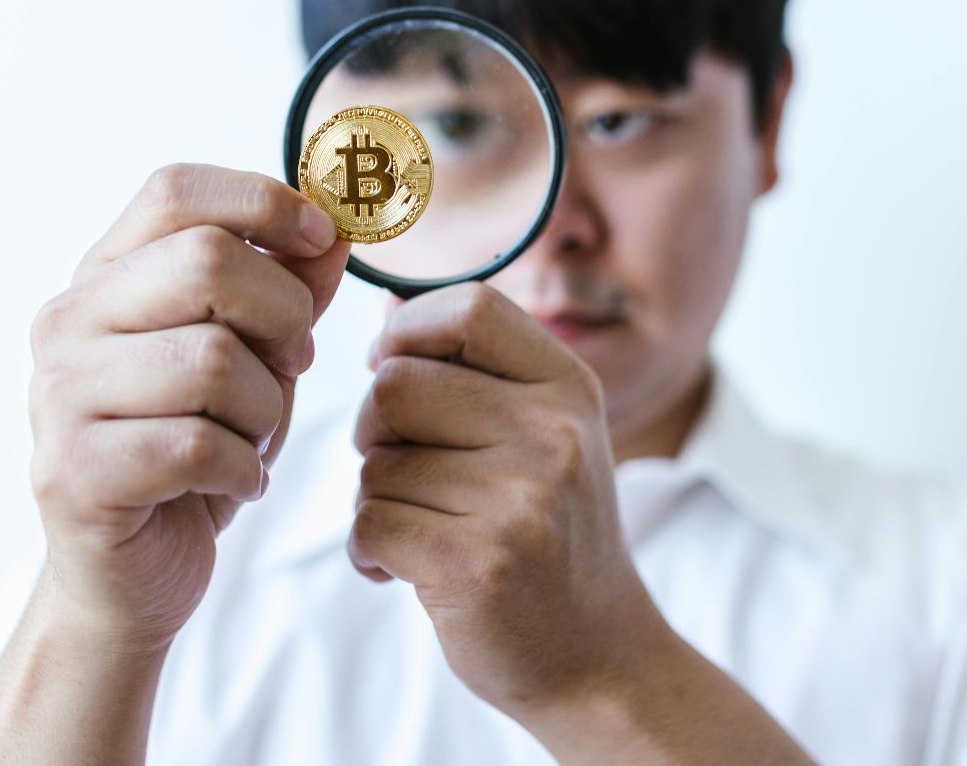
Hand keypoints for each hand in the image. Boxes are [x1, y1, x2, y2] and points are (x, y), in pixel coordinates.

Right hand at [26, 163, 348, 648]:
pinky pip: (196, 445)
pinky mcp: (71, 471)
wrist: (132, 578)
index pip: (175, 191)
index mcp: (104, 276)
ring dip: (264, 408)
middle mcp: (66, 322)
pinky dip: (242, 466)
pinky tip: (235, 481)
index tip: (323, 240)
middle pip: (206, 263)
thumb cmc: (194, 453)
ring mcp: (58, 396)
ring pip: (211, 360)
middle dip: (283, 316)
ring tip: (251, 437)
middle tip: (295, 364)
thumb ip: (290, 289)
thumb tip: (337, 222)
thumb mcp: (257, 360)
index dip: (263, 202)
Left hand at [348, 282, 669, 720]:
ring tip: (425, 531)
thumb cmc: (550, 537)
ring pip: (376, 465)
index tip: (391, 365)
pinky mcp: (477, 563)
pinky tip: (404, 571)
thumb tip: (385, 308)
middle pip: (396, 385)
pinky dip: (368, 552)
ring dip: (375, 502)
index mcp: (568, 389)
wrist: (598, 658)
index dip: (408, 328)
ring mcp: (520, 500)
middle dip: (374, 430)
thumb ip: (472, 373)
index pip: (469, 308)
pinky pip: (369, 524)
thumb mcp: (542, 437)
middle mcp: (553, 435)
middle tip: (402, 472)